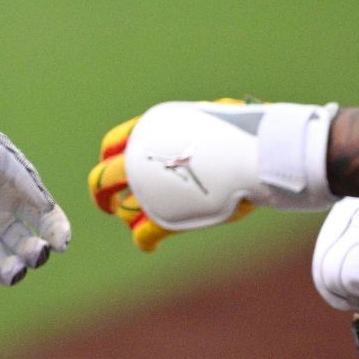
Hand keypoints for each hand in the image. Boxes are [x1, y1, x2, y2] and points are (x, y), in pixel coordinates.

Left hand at [0, 134, 72, 284]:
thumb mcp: (2, 158)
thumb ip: (27, 182)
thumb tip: (49, 209)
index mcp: (14, 196)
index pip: (44, 219)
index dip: (57, 231)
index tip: (60, 243)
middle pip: (23, 246)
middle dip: (34, 254)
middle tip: (36, 254)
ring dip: (10, 271)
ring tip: (13, 270)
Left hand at [87, 99, 336, 251]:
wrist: (256, 153)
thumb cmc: (243, 132)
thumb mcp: (213, 115)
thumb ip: (199, 125)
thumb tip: (220, 115)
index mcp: (151, 129)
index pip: (113, 143)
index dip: (109, 158)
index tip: (111, 167)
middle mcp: (142, 156)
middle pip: (105, 178)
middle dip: (101, 192)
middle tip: (107, 203)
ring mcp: (150, 187)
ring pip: (121, 207)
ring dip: (124, 215)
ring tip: (133, 222)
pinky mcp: (165, 215)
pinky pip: (144, 233)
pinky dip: (143, 239)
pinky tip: (148, 244)